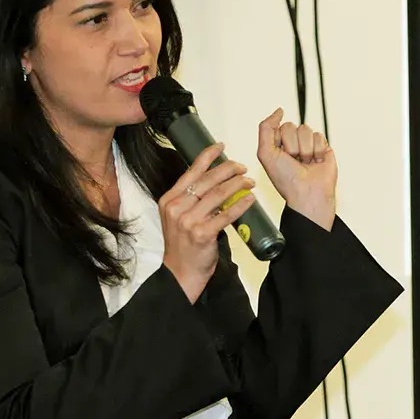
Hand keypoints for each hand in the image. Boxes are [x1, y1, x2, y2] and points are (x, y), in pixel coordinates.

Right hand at [160, 142, 257, 302]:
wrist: (181, 272)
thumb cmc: (183, 245)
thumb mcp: (179, 217)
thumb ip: (192, 200)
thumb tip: (217, 182)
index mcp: (169, 200)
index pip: (191, 172)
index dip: (207, 157)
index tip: (221, 146)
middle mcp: (176, 208)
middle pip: (207, 181)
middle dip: (228, 170)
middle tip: (243, 167)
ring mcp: (188, 221)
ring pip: (218, 195)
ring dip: (237, 185)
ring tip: (250, 181)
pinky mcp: (202, 234)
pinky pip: (225, 215)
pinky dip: (240, 205)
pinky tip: (250, 199)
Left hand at [257, 108, 336, 229]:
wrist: (307, 193)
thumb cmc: (285, 178)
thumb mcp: (265, 153)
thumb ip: (266, 128)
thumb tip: (279, 110)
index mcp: (277, 143)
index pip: (278, 126)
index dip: (280, 141)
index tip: (281, 156)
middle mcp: (292, 142)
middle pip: (292, 126)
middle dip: (292, 145)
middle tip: (294, 161)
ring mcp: (308, 144)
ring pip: (306, 129)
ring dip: (305, 149)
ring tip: (305, 163)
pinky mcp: (323, 147)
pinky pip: (319, 136)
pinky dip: (316, 151)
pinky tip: (316, 162)